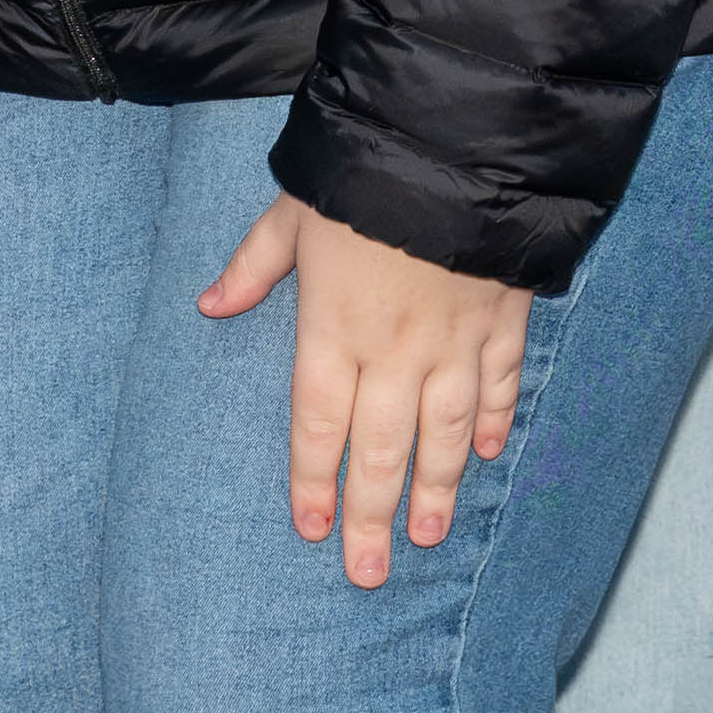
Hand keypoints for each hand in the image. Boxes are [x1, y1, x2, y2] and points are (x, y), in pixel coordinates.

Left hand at [193, 192, 531, 586]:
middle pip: (381, 448)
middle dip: (372, 516)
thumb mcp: (294, 211)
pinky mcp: (503, 317)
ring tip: (425, 537)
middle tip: (367, 573)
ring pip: (443, 432)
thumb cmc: (365, 171)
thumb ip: (255, 265)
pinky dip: (493, 419)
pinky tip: (486, 454)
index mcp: (335, 327)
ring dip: (436, 488)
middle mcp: (396, 348)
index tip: (312, 529)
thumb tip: (209, 304)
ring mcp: (455, 339)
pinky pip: (497, 382)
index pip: (317, 423)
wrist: (459, 138)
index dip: (314, 481)